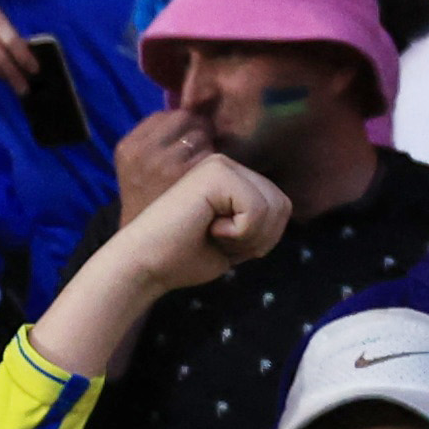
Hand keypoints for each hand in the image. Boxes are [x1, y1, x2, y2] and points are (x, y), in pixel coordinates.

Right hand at [108, 153, 290, 295]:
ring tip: (214, 235)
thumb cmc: (182, 258)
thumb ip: (260, 222)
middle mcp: (227, 164)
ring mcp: (221, 164)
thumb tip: (284, 209)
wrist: (144, 264)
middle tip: (219, 241)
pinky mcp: (216, 171)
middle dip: (259, 238)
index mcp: (231, 178)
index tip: (224, 244)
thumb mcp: (234, 239)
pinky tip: (209, 229)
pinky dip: (240, 233)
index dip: (261, 239)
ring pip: (274, 207)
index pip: (280, 206)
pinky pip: (258, 209)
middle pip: (282, 205)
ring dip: (249, 237)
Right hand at [111, 105, 213, 220]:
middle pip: (186, 119)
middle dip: (198, 131)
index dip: (182, 125)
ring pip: (201, 135)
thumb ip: (156, 142)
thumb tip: (191, 113)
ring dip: (209, 146)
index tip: (188, 141)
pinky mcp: (187, 177)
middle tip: (203, 151)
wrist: (143, 249)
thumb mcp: (137, 168)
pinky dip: (216, 162)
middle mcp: (143, 150)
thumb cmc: (147, 205)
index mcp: (128, 146)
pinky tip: (211, 178)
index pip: (165, 115)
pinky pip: (211, 154)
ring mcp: (165, 163)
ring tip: (206, 166)